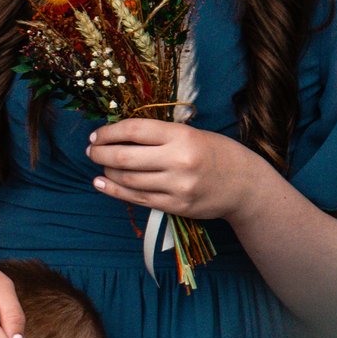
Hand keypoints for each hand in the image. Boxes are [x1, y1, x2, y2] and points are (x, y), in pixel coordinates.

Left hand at [87, 119, 262, 221]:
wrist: (245, 185)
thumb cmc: (215, 153)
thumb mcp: (191, 133)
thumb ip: (158, 135)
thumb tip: (116, 135)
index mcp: (182, 136)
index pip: (134, 130)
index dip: (109, 132)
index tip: (96, 135)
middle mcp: (179, 161)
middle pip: (125, 157)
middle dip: (100, 153)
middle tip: (90, 151)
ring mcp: (178, 187)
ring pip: (128, 180)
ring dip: (107, 172)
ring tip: (100, 166)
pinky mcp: (177, 207)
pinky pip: (138, 199)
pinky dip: (115, 191)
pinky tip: (102, 184)